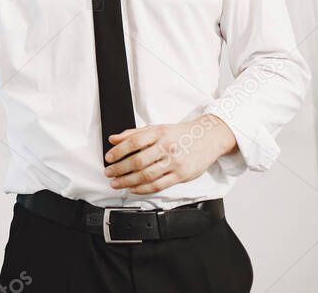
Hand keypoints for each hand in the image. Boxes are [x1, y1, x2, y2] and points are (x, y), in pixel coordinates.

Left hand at [103, 114, 237, 194]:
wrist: (208, 137)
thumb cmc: (180, 134)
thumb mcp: (157, 128)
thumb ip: (134, 134)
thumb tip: (113, 139)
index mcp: (159, 132)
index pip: (133, 142)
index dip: (118, 151)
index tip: (108, 158)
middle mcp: (167, 147)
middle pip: (138, 161)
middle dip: (119, 169)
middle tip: (109, 173)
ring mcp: (175, 162)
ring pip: (147, 175)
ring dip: (128, 181)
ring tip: (117, 183)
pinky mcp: (182, 175)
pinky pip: (159, 185)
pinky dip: (143, 189)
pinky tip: (133, 189)